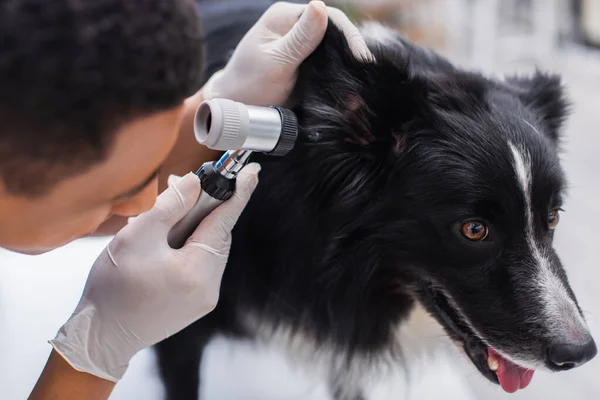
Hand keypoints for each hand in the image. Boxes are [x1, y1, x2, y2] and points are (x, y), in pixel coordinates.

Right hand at [49, 163, 260, 381]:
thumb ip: (171, 205)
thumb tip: (195, 183)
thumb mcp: (136, 236)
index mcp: (197, 270)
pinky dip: (190, 247)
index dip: (238, 192)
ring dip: (193, 228)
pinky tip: (167, 242)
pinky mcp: (198, 303)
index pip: (225, 221)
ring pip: (209, 249)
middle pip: (217, 234)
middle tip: (185, 188)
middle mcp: (209, 287)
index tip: (251, 172)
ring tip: (166, 217)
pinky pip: (202, 265)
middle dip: (204, 209)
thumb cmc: (113, 288)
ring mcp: (206, 298)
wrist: (101, 337)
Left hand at [202, 0, 372, 105]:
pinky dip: (339, 79)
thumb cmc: (248, 83)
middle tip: (366, 76)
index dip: (349, 36)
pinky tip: (349, 96)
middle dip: (351, 53)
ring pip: (334, 51)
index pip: (327, 17)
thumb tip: (321, 6)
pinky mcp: (305, 66)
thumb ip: (300, 38)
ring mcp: (301, 47)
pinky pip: (328, 67)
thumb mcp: (275, 61)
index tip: (361, 59)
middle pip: (335, 33)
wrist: (236, 108)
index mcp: (285, 17)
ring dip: (347, 69)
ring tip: (360, 88)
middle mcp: (296, 28)